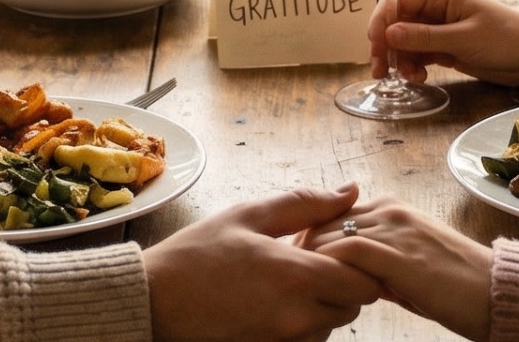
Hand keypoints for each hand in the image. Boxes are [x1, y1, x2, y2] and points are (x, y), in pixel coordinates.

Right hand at [145, 185, 381, 341]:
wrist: (153, 301)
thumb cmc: (197, 254)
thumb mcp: (248, 215)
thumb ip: (306, 204)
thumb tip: (352, 192)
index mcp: (297, 275)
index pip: (365, 281)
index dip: (357, 262)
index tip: (332, 247)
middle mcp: (298, 315)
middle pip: (353, 306)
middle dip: (341, 283)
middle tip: (310, 261)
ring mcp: (284, 341)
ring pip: (330, 325)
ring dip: (322, 305)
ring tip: (287, 282)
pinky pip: (305, 340)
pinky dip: (301, 323)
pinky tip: (274, 302)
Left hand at [301, 197, 492, 341]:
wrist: (493, 291)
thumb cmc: (455, 285)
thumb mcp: (409, 265)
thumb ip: (377, 262)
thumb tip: (347, 273)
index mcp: (391, 209)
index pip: (331, 213)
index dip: (310, 239)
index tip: (299, 266)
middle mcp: (390, 211)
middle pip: (323, 220)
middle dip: (303, 250)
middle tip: (293, 280)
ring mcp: (395, 229)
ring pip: (330, 233)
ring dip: (312, 261)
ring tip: (304, 288)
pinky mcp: (399, 254)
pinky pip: (348, 251)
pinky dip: (330, 267)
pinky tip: (325, 289)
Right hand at [370, 0, 518, 85]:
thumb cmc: (505, 39)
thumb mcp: (464, 39)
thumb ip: (424, 37)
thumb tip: (388, 35)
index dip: (381, 20)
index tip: (375, 45)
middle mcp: (435, 7)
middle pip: (396, 21)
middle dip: (385, 44)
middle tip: (380, 70)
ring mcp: (438, 27)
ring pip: (404, 40)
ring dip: (400, 59)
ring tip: (410, 78)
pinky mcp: (443, 46)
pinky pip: (417, 53)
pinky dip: (413, 65)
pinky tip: (419, 77)